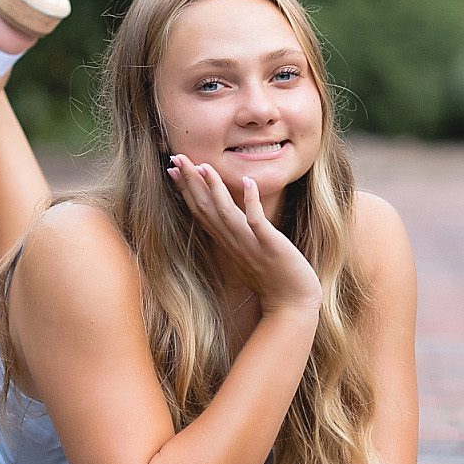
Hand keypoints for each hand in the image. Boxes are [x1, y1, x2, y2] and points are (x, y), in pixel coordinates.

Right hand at [165, 155, 321, 314]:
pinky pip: (257, 222)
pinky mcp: (270, 246)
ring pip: (225, 213)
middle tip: (176, 157)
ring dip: (213, 188)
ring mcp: (250, 244)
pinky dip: (251, 201)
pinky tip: (248, 181)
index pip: (200, 211)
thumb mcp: (249, 254)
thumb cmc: (274, 280)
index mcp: (227, 243)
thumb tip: (230, 219)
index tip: (172, 169)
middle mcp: (233, 242)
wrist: (292, 306)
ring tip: (203, 165)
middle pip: (205, 208)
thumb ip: (238, 236)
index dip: (185, 189)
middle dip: (190, 182)